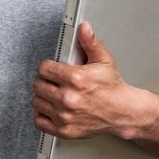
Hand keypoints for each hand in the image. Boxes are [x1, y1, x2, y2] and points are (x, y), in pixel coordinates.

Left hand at [31, 21, 146, 139]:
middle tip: (55, 81)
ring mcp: (64, 116)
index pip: (44, 69)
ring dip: (43, 97)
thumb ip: (90, 42)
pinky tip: (52, 108)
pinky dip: (42, 115)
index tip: (53, 69)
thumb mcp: (104, 60)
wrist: (122, 112)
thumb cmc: (112, 88)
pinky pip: (39, 121)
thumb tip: (83, 28)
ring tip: (54, 93)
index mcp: (76, 79)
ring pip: (36, 102)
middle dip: (45, 81)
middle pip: (38, 85)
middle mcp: (68, 98)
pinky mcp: (63, 130)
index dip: (48, 67)